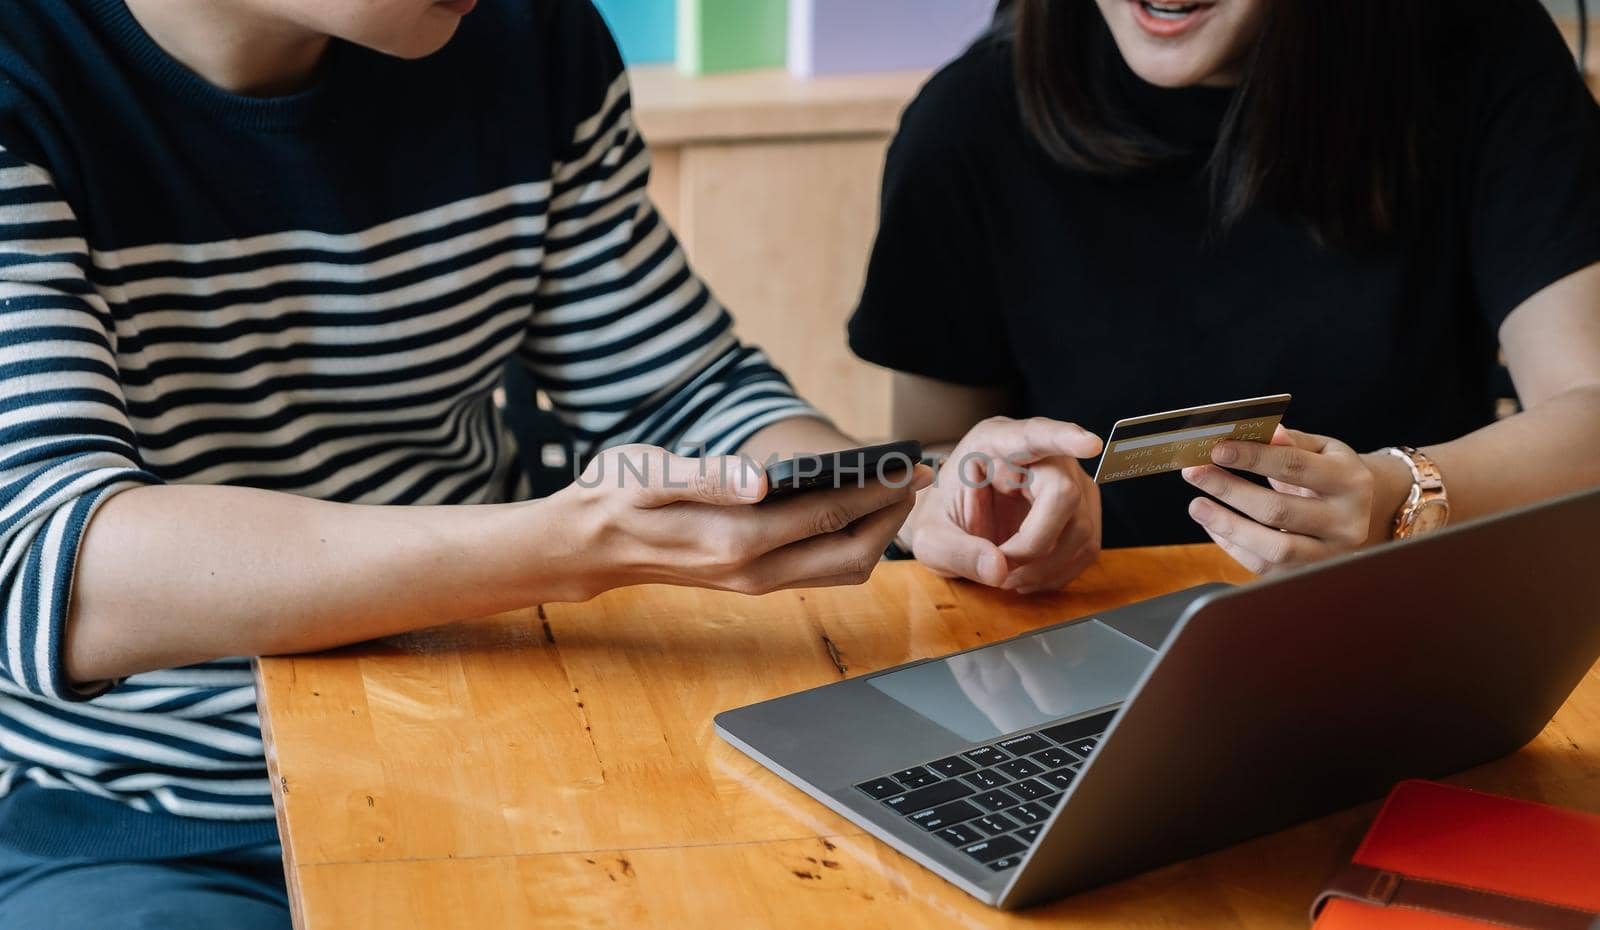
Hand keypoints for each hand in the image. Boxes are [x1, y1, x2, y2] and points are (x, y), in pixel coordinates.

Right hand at [551, 444, 933, 598]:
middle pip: (850, 554)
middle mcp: (753, 571)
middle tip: (915, 476)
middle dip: (890, 516)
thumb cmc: (617, 497)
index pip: (828, 513)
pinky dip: (848, 542)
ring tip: (893, 491)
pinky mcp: (753, 580)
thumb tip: (761, 479)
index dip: (877, 490)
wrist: (587, 546)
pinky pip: (819, 570)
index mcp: (736, 539)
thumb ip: (707, 475)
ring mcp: (755, 581)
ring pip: (839, 570)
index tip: (910, 465)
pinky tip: (854, 509)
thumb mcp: (648, 473)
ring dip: (875, 534)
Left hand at [902, 418, 1104, 592]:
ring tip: (1009, 577)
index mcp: (995, 442)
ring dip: (1046, 567)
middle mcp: (1040, 454)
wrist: (955, 525)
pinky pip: (1086, 546)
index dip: (1063, 438)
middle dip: (1034, 545)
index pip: (1033, 435)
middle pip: (1064, 494)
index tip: (1089, 443)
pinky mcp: (1081, 509)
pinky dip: (1058, 572)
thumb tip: (1000, 570)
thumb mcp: (931, 538)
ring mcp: (1068, 480)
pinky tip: (1029, 577)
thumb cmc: (943, 518)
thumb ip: (957, 552)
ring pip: (1081, 527)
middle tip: (1001, 570)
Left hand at [1181, 425, 1377, 573]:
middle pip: (1279, 510)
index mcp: (1351, 481)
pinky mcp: (1308, 575)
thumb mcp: (1320, 450)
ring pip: (1273, 548)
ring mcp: (1330, 555)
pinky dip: (1233, 546)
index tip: (1216, 449)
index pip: (1295, 466)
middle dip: (1230, 490)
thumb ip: (1290, 441)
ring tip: (1196, 505)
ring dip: (1227, 525)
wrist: (1355, 512)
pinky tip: (1213, 525)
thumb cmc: (1327, 474)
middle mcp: (1346, 523)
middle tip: (1194, 472)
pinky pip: (1264, 566)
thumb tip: (1264, 431)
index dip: (1253, 457)